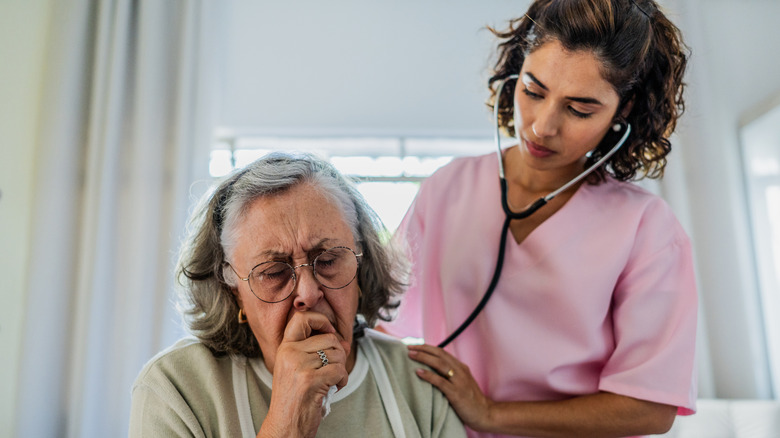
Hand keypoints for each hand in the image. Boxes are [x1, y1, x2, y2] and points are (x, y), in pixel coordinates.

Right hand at [259, 312, 348, 437]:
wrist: (285, 426)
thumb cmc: (294, 400)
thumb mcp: (300, 370)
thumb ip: (319, 352)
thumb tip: (344, 342)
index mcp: (285, 348)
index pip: (302, 318)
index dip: (320, 320)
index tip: (329, 332)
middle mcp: (289, 353)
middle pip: (329, 338)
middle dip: (338, 354)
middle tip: (333, 369)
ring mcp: (299, 366)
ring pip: (337, 354)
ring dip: (341, 369)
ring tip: (331, 381)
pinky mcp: (310, 380)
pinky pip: (340, 370)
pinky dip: (343, 380)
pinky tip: (335, 388)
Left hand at [408, 344, 494, 430]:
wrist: (485, 413)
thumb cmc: (470, 400)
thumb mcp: (461, 382)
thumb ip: (450, 375)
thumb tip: (431, 369)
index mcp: (461, 367)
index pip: (442, 352)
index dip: (428, 348)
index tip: (415, 346)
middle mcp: (460, 371)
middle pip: (440, 354)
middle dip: (423, 349)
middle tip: (409, 347)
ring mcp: (459, 382)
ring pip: (440, 364)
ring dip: (424, 358)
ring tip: (411, 355)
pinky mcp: (457, 393)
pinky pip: (441, 382)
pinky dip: (429, 375)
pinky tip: (419, 372)